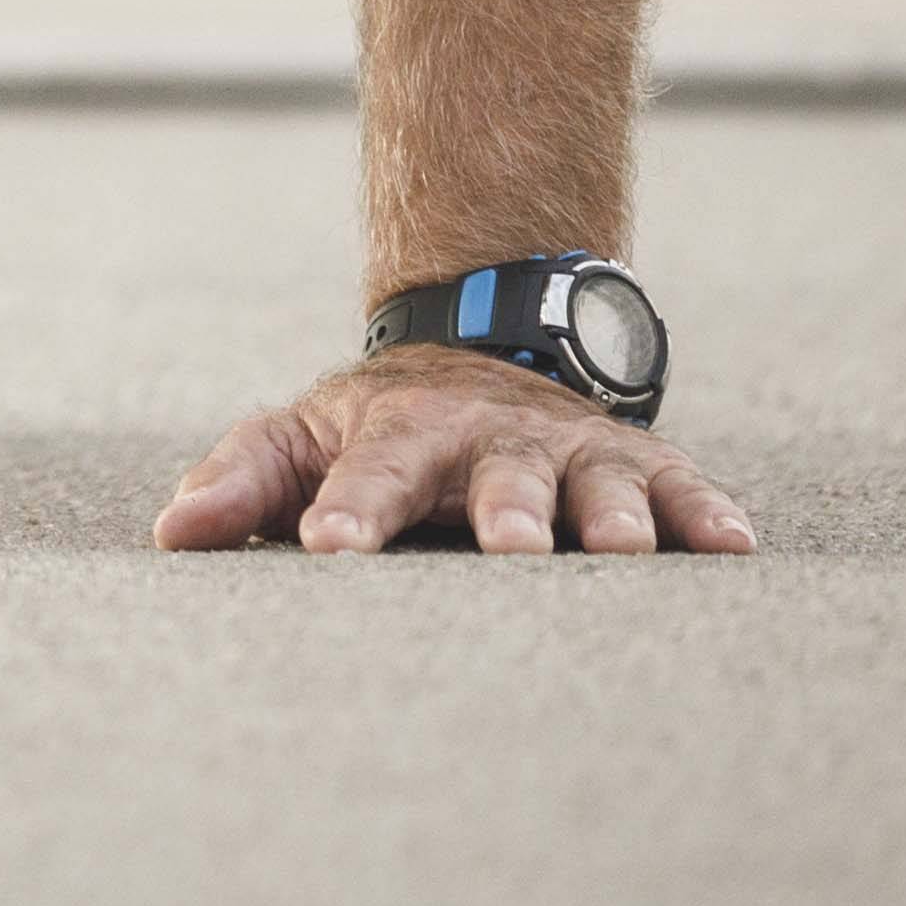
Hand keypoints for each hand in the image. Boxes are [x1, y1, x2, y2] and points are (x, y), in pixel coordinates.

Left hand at [154, 345, 757, 555]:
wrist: (480, 350)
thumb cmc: (379, 431)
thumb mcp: (303, 438)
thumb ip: (244, 481)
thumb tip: (172, 534)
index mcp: (402, 434)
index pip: (368, 473)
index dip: (347, 510)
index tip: (327, 550)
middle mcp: (492, 439)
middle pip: (497, 477)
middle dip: (504, 513)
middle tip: (507, 551)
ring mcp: (572, 453)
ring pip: (596, 486)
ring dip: (611, 519)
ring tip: (621, 554)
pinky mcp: (641, 470)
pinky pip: (683, 491)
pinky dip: (707, 516)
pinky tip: (733, 548)